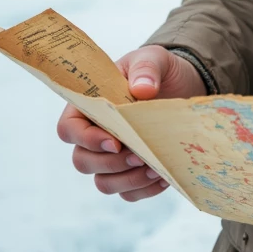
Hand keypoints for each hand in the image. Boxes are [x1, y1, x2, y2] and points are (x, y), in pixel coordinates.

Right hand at [56, 45, 201, 202]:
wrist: (183, 86)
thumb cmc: (158, 70)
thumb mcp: (154, 58)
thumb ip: (146, 67)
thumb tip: (142, 89)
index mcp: (89, 106)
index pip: (69, 129)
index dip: (86, 139)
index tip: (114, 141)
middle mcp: (95, 135)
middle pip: (82, 161)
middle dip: (110, 163)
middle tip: (140, 155)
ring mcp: (112, 157)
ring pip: (103, 183)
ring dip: (128, 180)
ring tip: (155, 168)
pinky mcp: (132, 173)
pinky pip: (128, 193)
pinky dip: (145, 189)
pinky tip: (164, 177)